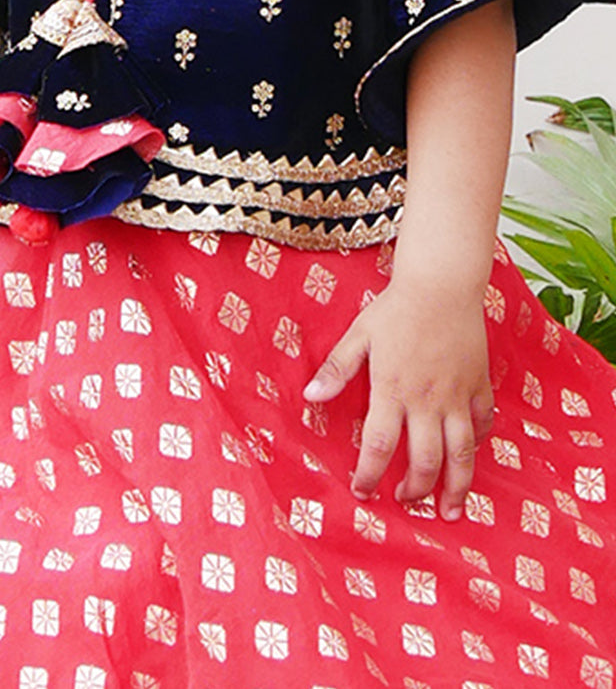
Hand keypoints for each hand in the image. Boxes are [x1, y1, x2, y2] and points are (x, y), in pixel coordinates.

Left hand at [302, 280, 494, 520]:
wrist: (442, 283)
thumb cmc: (396, 307)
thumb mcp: (359, 334)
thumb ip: (337, 369)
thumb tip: (310, 398)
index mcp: (393, 389)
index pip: (380, 446)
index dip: (370, 474)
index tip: (362, 492)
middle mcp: (428, 400)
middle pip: (426, 461)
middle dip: (416, 490)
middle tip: (406, 502)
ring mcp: (458, 395)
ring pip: (463, 454)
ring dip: (456, 487)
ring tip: (449, 511)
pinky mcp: (479, 385)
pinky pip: (484, 423)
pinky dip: (479, 444)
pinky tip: (470, 457)